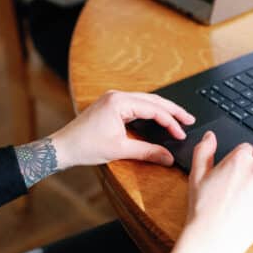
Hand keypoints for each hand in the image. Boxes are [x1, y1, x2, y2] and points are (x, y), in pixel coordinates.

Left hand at [51, 90, 194, 168]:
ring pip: (145, 101)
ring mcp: (113, 98)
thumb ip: (148, 152)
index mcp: (119, 102)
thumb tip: (168, 157)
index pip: (154, 109)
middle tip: (189, 119)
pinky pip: (136, 104)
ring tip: (179, 118)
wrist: (62, 147)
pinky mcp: (111, 105)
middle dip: (172, 111)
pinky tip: (158, 118)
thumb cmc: (85, 146)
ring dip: (162, 110)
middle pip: (153, 100)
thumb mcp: (120, 149)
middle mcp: (117, 95)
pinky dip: (150, 111)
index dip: (171, 122)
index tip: (181, 133)